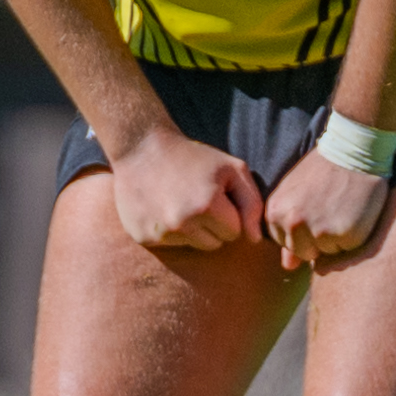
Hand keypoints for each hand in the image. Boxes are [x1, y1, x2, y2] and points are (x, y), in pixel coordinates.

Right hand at [106, 133, 263, 251]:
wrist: (140, 148)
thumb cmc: (193, 157)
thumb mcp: (232, 169)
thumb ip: (252, 204)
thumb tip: (255, 240)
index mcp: (208, 205)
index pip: (234, 232)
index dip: (228, 213)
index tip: (215, 194)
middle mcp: (183, 222)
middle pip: (215, 244)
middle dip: (211, 225)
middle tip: (196, 198)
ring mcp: (161, 232)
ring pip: (193, 246)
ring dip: (191, 230)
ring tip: (179, 202)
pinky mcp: (143, 237)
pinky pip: (169, 245)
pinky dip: (169, 231)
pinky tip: (161, 207)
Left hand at [263, 157, 389, 272]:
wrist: (354, 150)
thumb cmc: (323, 169)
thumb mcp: (296, 193)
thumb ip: (287, 226)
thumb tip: (288, 266)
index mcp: (275, 212)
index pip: (285, 243)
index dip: (303, 231)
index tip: (314, 208)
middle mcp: (292, 223)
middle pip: (304, 252)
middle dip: (317, 239)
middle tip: (330, 209)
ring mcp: (318, 231)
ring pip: (326, 253)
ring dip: (335, 240)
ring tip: (341, 210)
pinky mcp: (344, 235)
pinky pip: (347, 249)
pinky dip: (353, 237)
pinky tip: (354, 213)